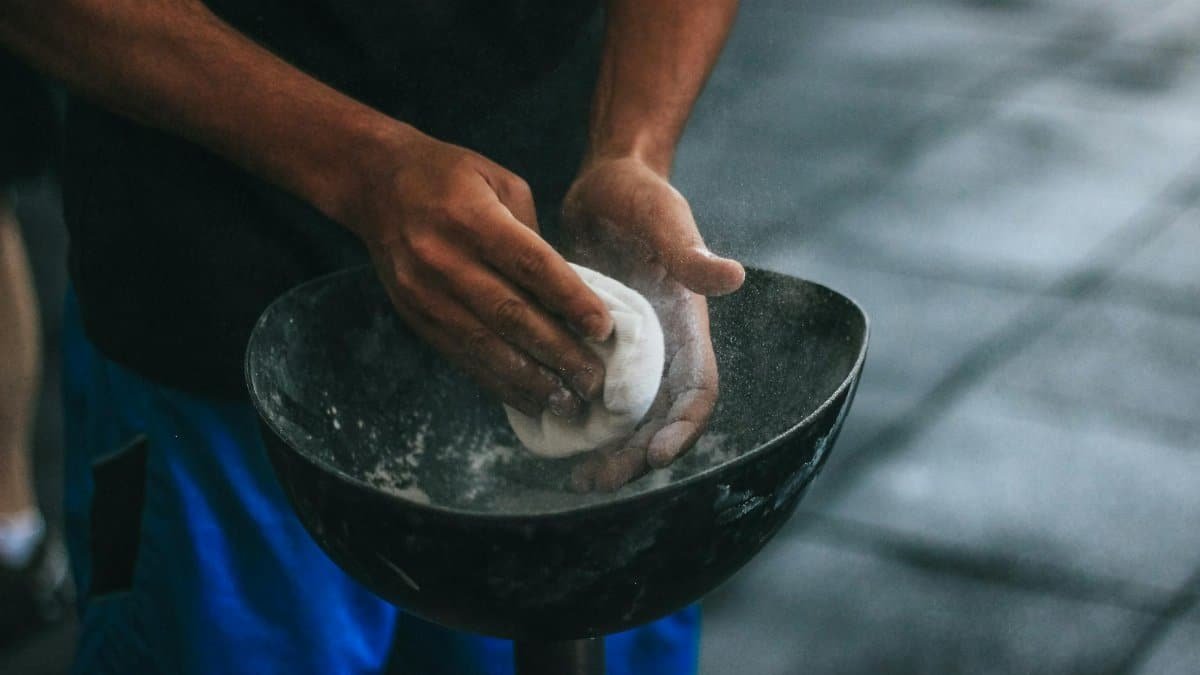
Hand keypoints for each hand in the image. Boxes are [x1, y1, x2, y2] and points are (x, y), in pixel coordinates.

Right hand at [346, 128, 614, 418]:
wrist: (375, 183)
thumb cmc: (452, 177)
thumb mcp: (501, 182)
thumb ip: (534, 236)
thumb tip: (569, 294)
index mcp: (472, 218)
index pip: (530, 265)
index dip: (570, 300)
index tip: (603, 329)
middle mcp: (444, 259)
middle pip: (511, 315)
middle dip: (559, 352)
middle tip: (595, 380)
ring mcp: (425, 293)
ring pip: (486, 346)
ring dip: (531, 380)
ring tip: (569, 402)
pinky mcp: (415, 317)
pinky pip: (462, 356)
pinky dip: (499, 382)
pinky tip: (530, 398)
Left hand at [562, 156, 743, 490]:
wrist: (605, 183)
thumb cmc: (639, 194)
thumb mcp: (662, 217)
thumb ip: (688, 251)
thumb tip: (730, 277)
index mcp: (685, 325)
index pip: (696, 389)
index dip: (682, 428)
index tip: (655, 455)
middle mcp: (662, 347)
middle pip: (658, 419)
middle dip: (634, 456)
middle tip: (598, 482)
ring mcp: (628, 350)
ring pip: (624, 417)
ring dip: (607, 450)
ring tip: (577, 480)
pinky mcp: (596, 346)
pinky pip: (593, 395)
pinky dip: (578, 421)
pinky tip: (548, 438)